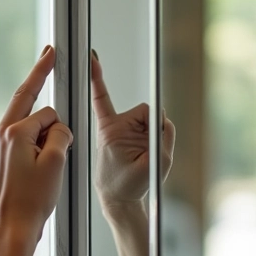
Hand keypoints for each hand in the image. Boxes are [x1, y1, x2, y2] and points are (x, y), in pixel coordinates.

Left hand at [0, 45, 72, 242]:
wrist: (9, 229)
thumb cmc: (32, 202)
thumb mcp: (56, 164)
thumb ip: (59, 135)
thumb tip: (58, 126)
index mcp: (14, 134)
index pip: (47, 113)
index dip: (61, 125)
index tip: (56, 59)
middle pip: (24, 98)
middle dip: (38, 75)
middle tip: (48, 53)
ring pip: (22, 122)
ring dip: (39, 129)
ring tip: (49, 157)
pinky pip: (16, 138)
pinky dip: (31, 142)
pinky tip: (39, 158)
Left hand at [91, 51, 174, 214]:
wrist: (118, 198)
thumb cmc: (130, 184)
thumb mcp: (154, 165)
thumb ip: (164, 138)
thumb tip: (164, 120)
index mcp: (110, 130)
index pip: (105, 98)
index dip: (98, 77)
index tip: (91, 57)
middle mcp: (114, 124)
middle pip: (147, 111)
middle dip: (156, 127)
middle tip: (150, 151)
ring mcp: (121, 127)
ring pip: (151, 118)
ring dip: (155, 133)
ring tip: (145, 156)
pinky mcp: (124, 131)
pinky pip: (134, 114)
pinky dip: (127, 101)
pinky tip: (107, 71)